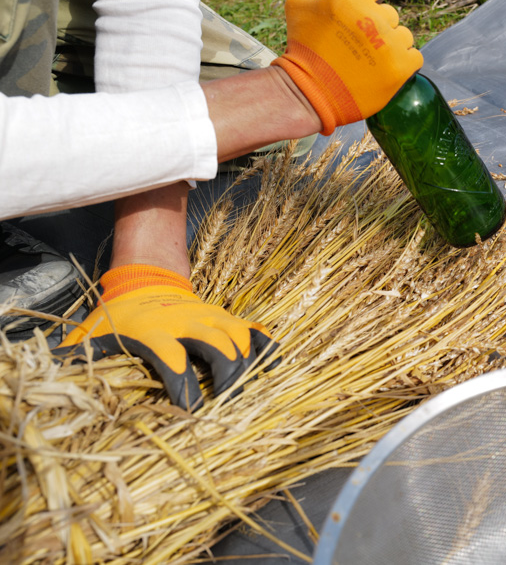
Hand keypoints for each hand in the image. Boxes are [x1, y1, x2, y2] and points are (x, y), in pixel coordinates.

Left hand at [54, 264, 273, 410]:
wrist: (144, 280)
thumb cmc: (116, 318)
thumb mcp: (92, 335)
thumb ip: (76, 359)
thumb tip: (48, 384)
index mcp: (155, 330)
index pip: (174, 360)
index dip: (184, 386)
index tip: (191, 410)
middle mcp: (188, 322)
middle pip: (217, 347)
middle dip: (227, 377)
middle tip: (227, 403)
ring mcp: (212, 318)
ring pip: (239, 339)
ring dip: (247, 365)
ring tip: (247, 392)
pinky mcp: (226, 318)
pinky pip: (254, 330)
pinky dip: (266, 346)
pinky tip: (272, 365)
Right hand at [273, 0, 423, 133]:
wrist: (308, 93)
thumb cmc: (302, 49)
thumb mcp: (295, 5)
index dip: (365, 3)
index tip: (355, 19)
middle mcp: (372, 17)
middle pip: (390, 13)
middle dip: (377, 25)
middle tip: (359, 43)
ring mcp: (389, 44)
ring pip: (404, 34)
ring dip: (392, 43)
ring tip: (372, 58)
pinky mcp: (400, 68)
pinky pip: (415, 56)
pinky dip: (404, 62)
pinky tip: (386, 68)